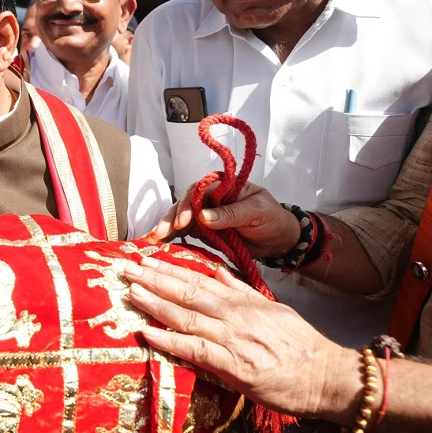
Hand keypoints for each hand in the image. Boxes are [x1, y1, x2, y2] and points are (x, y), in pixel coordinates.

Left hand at [123, 257, 354, 420]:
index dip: (169, 269)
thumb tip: (217, 271)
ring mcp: (232, 339)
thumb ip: (242, 290)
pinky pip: (195, 350)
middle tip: (126, 268)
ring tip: (130, 292)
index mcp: (242, 301)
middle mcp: (234, 315)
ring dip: (155, 304)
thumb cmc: (301, 346)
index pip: (198, 280)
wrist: (327, 375)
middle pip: (186, 293)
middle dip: (153, 279)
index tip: (146, 260)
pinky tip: (148, 334)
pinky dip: (170, 341)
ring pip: (186, 317)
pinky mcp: (233, 366)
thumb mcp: (273, 308)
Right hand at [147, 181, 301, 259]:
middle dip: (170, 219)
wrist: (279, 240)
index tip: (183, 222)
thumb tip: (204, 217)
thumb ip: (231, 213)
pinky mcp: (203, 233)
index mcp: (222, 187)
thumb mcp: (256, 211)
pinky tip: (160, 246)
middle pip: (184, 205)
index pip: (198, 191)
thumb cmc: (272, 218)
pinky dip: (172, 239)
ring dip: (165, 229)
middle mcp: (209, 199)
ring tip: (152, 241)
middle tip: (160, 234)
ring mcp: (204, 216)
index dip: (187, 205)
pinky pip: (184, 234)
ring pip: (180, 220)